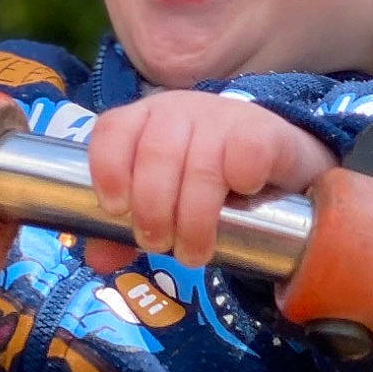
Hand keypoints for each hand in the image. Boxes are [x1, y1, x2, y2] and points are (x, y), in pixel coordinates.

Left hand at [85, 91, 334, 269]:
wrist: (273, 158)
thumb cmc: (206, 179)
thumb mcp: (163, 197)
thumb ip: (125, 228)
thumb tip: (98, 260)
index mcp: (144, 120)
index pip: (113, 129)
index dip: (107, 170)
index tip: (115, 210)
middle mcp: (179, 111)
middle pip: (156, 155)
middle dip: (153, 210)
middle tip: (159, 245)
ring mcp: (222, 117)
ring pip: (200, 165)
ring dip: (194, 218)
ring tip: (194, 251)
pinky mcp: (262, 130)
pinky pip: (246, 155)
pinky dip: (241, 181)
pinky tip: (242, 197)